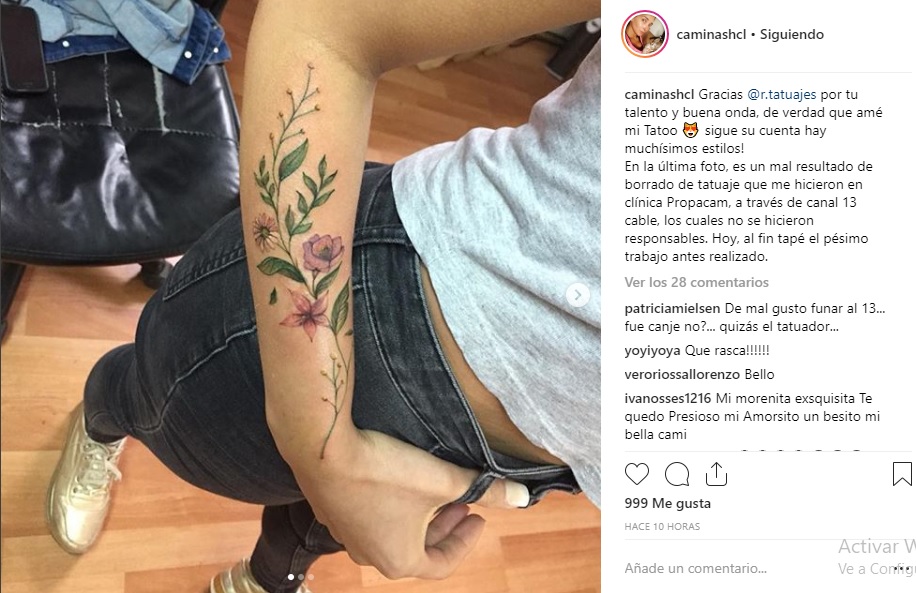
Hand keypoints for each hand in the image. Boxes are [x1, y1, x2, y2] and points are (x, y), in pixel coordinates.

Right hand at [293, 428, 529, 579]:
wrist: (323, 449)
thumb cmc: (385, 472)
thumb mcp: (442, 481)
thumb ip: (484, 491)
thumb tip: (522, 498)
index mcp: (400, 559)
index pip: (441, 565)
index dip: (466, 542)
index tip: (479, 517)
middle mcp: (371, 555)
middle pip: (418, 549)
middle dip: (444, 524)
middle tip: (462, 499)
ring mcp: (348, 535)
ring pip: (393, 532)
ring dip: (418, 515)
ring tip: (433, 487)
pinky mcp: (333, 511)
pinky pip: (371, 516)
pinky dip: (392, 505)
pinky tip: (396, 478)